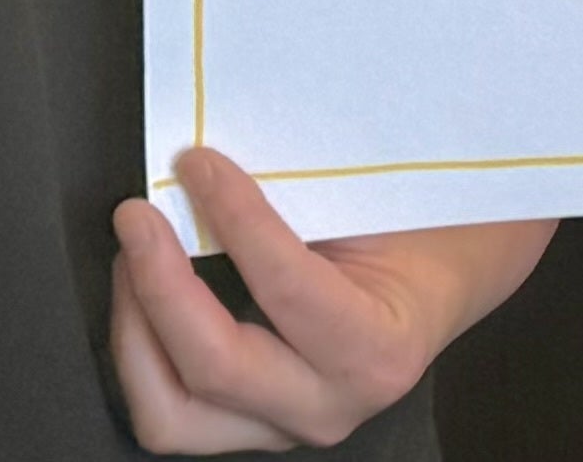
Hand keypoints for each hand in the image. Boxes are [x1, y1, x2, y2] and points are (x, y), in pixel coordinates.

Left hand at [106, 152, 551, 450]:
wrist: (448, 276)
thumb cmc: (421, 226)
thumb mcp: (383, 201)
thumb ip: (306, 192)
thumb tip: (216, 158)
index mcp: (377, 350)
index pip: (287, 289)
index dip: (234, 219)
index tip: (199, 164)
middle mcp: (329, 405)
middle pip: (214, 367)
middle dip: (160, 285)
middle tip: (138, 214)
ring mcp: (284, 425)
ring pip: (172, 413)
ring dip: (136, 331)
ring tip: (134, 258)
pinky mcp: (250, 422)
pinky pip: (172, 409)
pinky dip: (143, 352)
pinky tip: (146, 293)